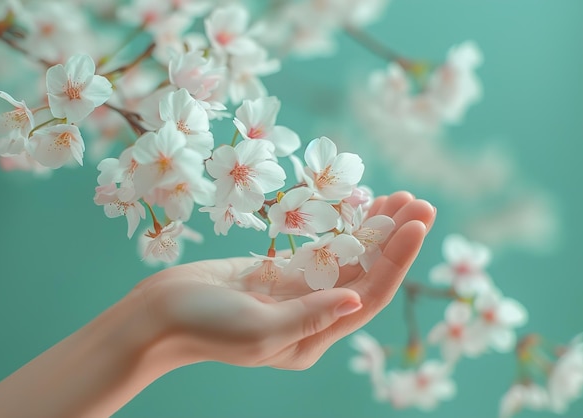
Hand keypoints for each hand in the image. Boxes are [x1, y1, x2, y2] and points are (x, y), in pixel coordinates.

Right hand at [134, 191, 435, 370]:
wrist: (161, 313)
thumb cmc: (204, 326)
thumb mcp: (259, 330)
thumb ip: (309, 316)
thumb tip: (358, 302)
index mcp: (313, 338)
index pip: (367, 296)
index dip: (395, 261)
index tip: (416, 225)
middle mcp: (314, 316)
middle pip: (365, 275)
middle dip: (395, 240)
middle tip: (422, 204)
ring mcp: (299, 292)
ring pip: (347, 259)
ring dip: (375, 231)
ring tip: (403, 200)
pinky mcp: (281, 273)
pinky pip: (322, 249)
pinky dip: (343, 230)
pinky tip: (362, 211)